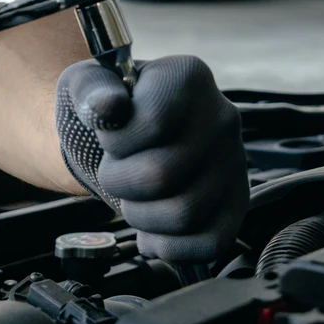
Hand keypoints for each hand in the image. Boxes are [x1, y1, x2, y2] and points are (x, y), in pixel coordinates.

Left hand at [55, 55, 247, 262]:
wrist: (127, 134)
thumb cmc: (108, 109)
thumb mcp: (87, 85)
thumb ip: (91, 88)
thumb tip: (107, 106)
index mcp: (188, 78)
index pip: (153, 123)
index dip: (117, 141)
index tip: (110, 136)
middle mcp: (221, 117)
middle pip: (163, 175)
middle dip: (119, 182)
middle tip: (115, 171)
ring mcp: (234, 162)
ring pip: (184, 215)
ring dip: (140, 216)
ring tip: (133, 197)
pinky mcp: (236, 203)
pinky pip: (209, 244)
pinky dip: (170, 246)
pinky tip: (153, 227)